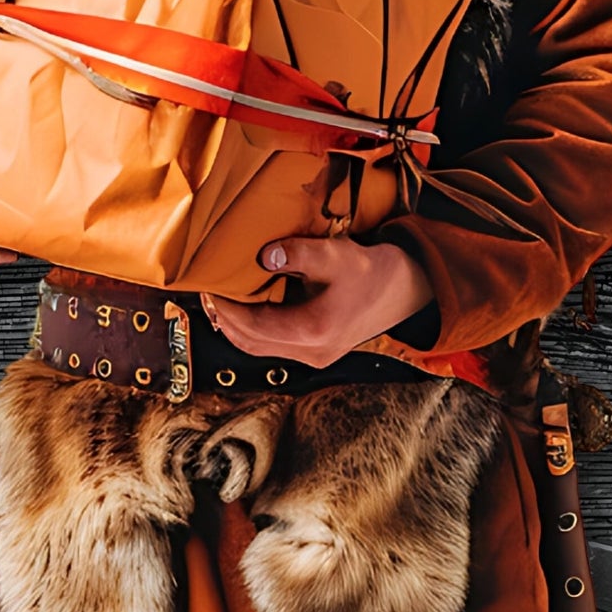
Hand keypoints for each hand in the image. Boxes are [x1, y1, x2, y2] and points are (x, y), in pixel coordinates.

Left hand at [202, 237, 432, 369]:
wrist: (406, 289)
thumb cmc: (372, 271)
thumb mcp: (338, 255)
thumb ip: (300, 254)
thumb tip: (264, 256)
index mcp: (315, 332)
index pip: (254, 327)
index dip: (226, 308)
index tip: (208, 288)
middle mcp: (312, 353)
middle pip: (250, 344)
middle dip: (224, 319)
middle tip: (205, 294)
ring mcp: (314, 357)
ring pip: (259, 349)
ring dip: (235, 328)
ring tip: (217, 301)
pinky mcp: (316, 352)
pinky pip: (272, 347)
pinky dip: (252, 331)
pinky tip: (243, 311)